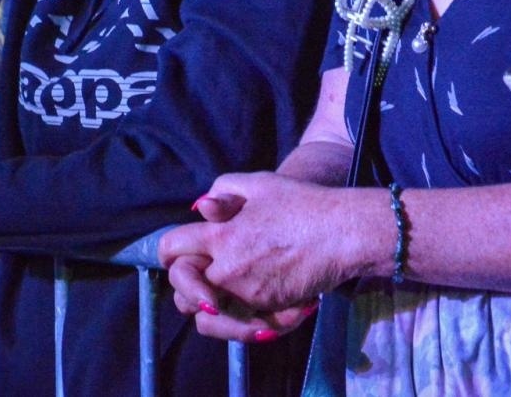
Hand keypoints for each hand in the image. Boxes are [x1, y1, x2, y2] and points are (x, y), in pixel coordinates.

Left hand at [158, 172, 356, 339]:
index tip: (174, 253)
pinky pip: (237, 326)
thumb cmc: (300, 203)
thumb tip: (201, 209)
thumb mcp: (257, 184)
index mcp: (220, 235)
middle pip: (182, 291)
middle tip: (196, 276)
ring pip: (206, 317)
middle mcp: (228, 269)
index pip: (171, 249)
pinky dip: (233, 319)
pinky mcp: (268, 312)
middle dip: (184, 284)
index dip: (168, 251)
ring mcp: (248, 295)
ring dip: (205, 307)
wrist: (342, 233)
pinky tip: (241, 305)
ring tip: (213, 296)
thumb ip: (222, 192)